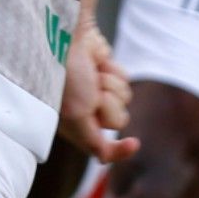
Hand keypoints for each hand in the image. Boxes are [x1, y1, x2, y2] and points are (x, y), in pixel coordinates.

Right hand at [57, 20, 140, 163]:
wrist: (63, 38)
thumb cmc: (65, 78)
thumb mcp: (76, 117)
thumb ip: (92, 142)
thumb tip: (104, 159)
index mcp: (73, 125)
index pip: (100, 148)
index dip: (119, 151)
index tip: (134, 144)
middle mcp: (85, 110)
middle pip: (118, 120)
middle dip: (108, 104)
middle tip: (90, 91)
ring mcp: (96, 90)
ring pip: (124, 98)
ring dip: (111, 84)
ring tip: (92, 73)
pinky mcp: (105, 72)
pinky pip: (124, 79)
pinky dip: (114, 71)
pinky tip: (98, 62)